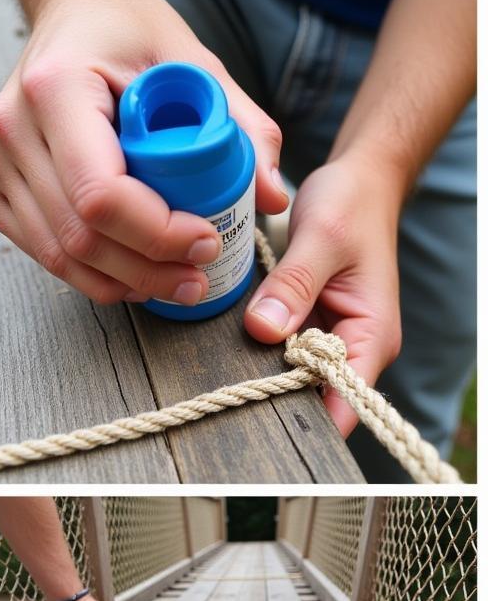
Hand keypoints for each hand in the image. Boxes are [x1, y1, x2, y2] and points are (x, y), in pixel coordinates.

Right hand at [0, 0, 287, 304]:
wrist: (69, 16)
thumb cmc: (123, 29)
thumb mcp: (190, 60)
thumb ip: (238, 125)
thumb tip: (270, 195)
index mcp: (57, 88)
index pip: (100, 193)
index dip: (156, 232)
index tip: (205, 240)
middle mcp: (13, 131)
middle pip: (81, 236)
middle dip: (147, 269)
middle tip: (197, 276)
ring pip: (60, 255)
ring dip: (122, 281)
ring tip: (172, 283)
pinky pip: (43, 252)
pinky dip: (90, 274)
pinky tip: (131, 275)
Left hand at [243, 154, 401, 434]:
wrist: (357, 183)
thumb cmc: (351, 204)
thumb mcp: (320, 237)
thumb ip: (292, 285)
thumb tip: (263, 329)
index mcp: (372, 335)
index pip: (346, 403)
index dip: (306, 417)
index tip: (261, 412)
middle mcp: (355, 347)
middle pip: (313, 398)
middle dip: (275, 398)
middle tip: (229, 389)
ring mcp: (330, 341)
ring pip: (293, 380)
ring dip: (263, 374)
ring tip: (228, 370)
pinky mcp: (309, 330)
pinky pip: (283, 355)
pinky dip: (262, 352)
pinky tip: (238, 346)